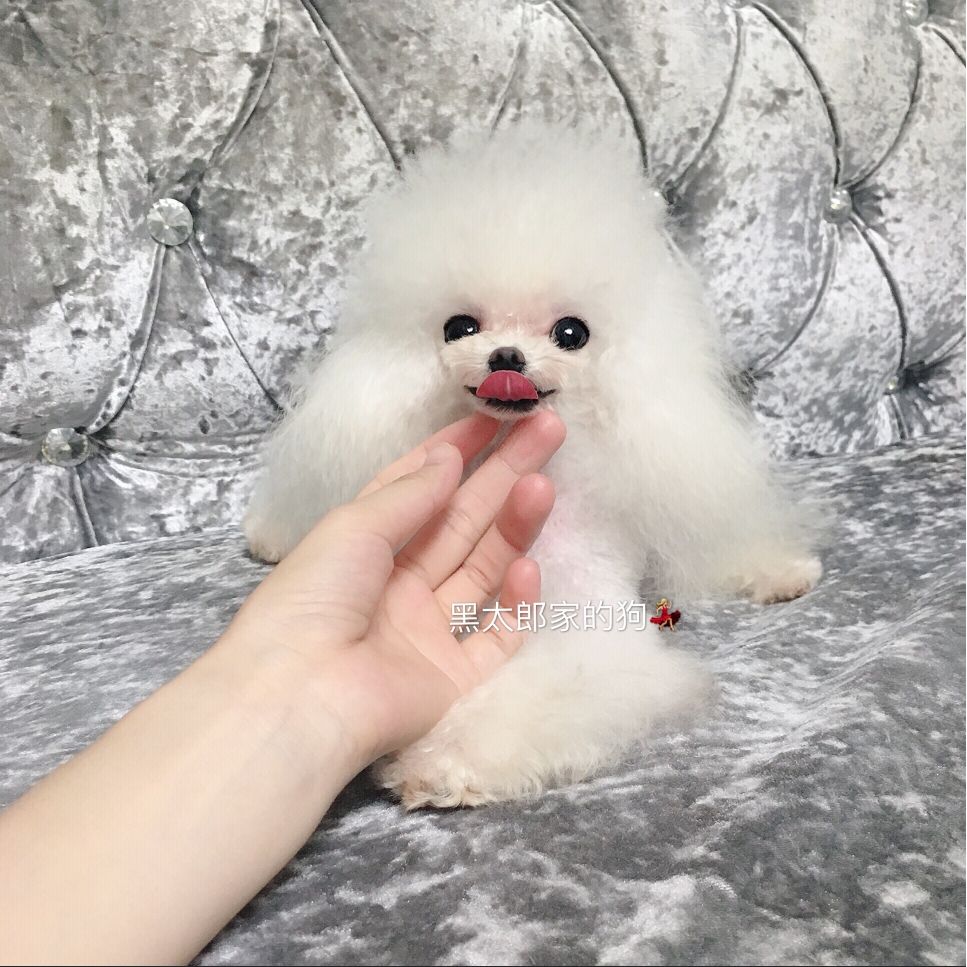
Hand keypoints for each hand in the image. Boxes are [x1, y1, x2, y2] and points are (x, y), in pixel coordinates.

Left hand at [221, 411, 566, 763]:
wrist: (302, 698)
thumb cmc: (315, 598)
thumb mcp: (354, 527)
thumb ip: (409, 493)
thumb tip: (448, 457)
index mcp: (365, 547)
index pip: (418, 489)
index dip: (456, 452)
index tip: (495, 417)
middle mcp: (399, 584)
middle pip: (462, 521)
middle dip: (504, 475)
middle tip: (547, 431)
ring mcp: (427, 631)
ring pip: (483, 570)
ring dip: (514, 527)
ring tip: (543, 487)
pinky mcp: (454, 678)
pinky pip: (496, 636)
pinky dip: (516, 604)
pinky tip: (527, 568)